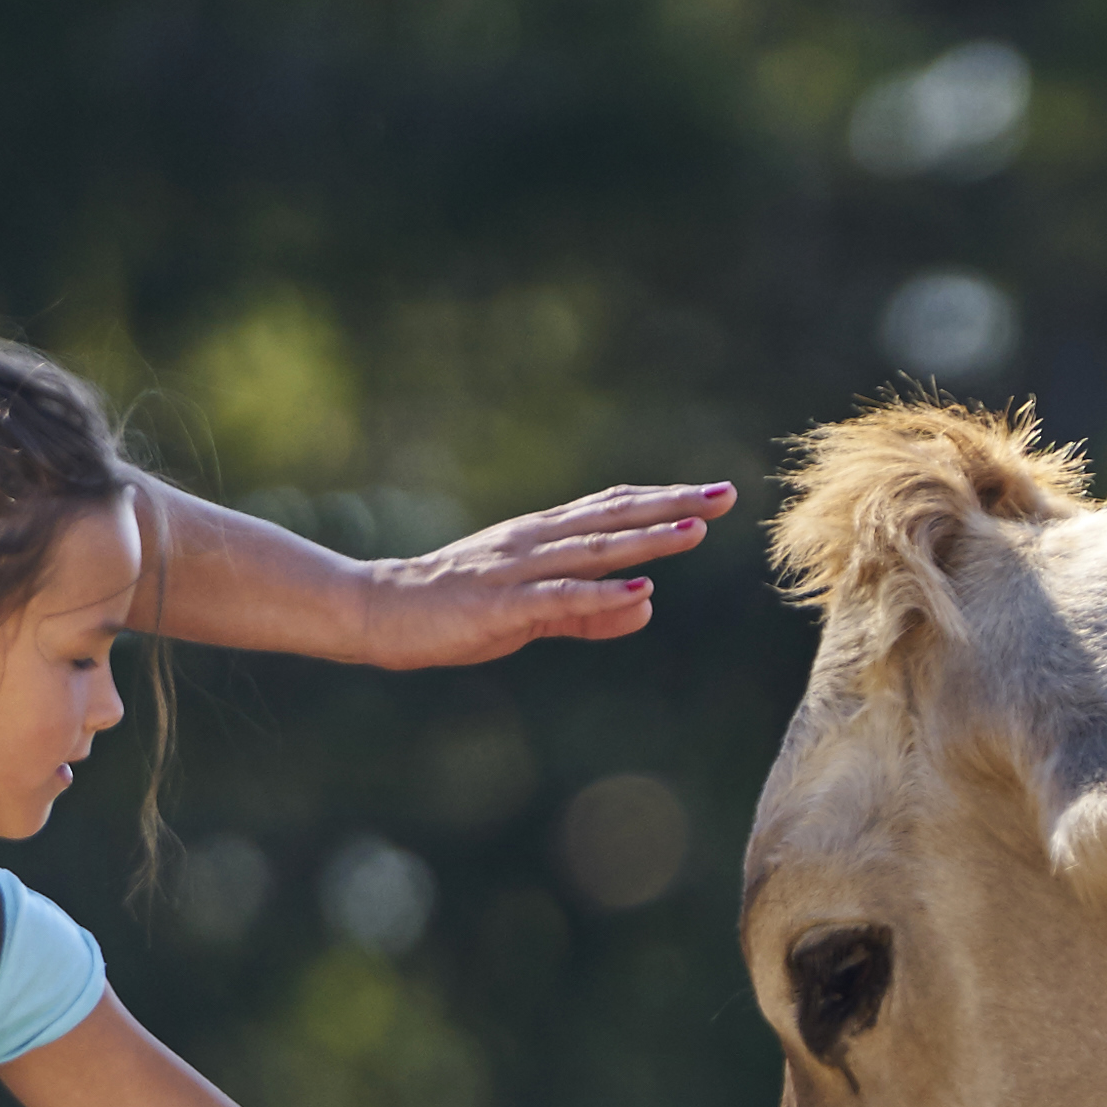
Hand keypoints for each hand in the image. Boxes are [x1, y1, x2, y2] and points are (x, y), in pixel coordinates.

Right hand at [345, 480, 731, 667]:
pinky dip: (602, 595)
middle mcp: (536, 542)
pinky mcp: (501, 605)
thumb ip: (589, 613)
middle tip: (724, 496)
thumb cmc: (457, 610)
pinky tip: (640, 592)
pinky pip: (559, 599)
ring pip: (594, 551)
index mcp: (542, 537)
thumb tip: (647, 606)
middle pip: (614, 518)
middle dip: (672, 506)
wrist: (382, 611)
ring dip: (646, 540)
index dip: (664, 499)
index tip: (713, 493)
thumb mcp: (532, 612)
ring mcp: (518, 570)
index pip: (613, 509)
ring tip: (694, 532)